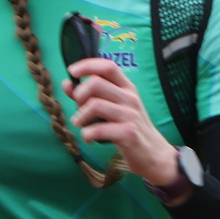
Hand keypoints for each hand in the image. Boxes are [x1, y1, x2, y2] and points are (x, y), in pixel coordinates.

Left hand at [63, 58, 182, 191]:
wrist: (153, 153)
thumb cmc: (127, 127)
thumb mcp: (112, 108)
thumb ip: (89, 96)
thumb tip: (67, 83)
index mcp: (127, 88)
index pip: (108, 67)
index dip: (88, 65)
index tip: (72, 71)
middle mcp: (130, 98)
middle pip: (96, 83)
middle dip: (79, 95)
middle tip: (78, 109)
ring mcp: (130, 115)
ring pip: (94, 105)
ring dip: (80, 117)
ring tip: (81, 125)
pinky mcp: (128, 133)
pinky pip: (98, 129)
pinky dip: (87, 134)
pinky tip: (89, 138)